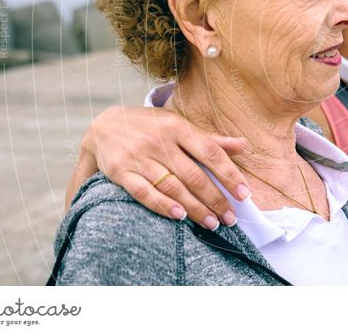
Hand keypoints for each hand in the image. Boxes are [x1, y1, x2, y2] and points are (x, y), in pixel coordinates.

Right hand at [78, 105, 250, 228]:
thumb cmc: (150, 126)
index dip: (229, 174)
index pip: (210, 152)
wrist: (103, 125)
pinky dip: (162, 205)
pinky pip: (144, 192)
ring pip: (172, 186)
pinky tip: (179, 216)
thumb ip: (209, 139)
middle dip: (215, 198)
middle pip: (193, 174)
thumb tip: (244, 144)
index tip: (244, 194)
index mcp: (177, 127)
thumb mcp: (178, 124)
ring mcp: (139, 157)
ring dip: (194, 207)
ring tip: (212, 223)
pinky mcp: (122, 172)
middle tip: (230, 218)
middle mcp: (159, 141)